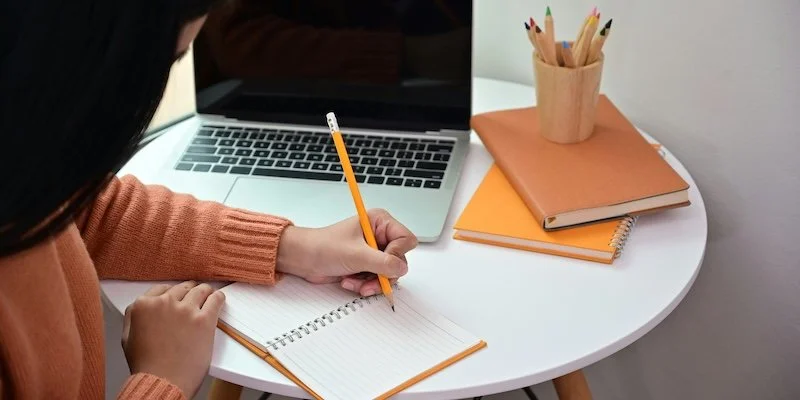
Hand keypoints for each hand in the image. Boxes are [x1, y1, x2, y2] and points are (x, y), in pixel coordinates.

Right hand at [122, 281, 224, 397]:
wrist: (162, 381)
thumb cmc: (146, 365)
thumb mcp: (127, 338)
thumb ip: (134, 317)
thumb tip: (142, 307)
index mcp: (144, 305)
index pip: (162, 289)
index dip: (172, 293)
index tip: (178, 295)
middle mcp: (165, 303)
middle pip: (182, 288)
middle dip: (189, 291)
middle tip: (195, 295)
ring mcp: (186, 310)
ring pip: (200, 290)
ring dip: (205, 292)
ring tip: (209, 295)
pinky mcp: (204, 319)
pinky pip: (216, 299)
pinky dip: (218, 298)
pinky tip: (218, 299)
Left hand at [277, 208, 417, 295]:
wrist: (303, 259)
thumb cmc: (323, 247)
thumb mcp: (356, 254)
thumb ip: (383, 262)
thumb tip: (401, 268)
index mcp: (379, 222)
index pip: (405, 239)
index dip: (397, 254)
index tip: (382, 263)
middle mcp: (379, 236)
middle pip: (399, 260)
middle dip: (383, 274)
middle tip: (369, 281)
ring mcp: (373, 252)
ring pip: (389, 273)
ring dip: (372, 282)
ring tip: (355, 282)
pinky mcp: (367, 265)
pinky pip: (378, 280)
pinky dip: (365, 285)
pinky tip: (350, 281)